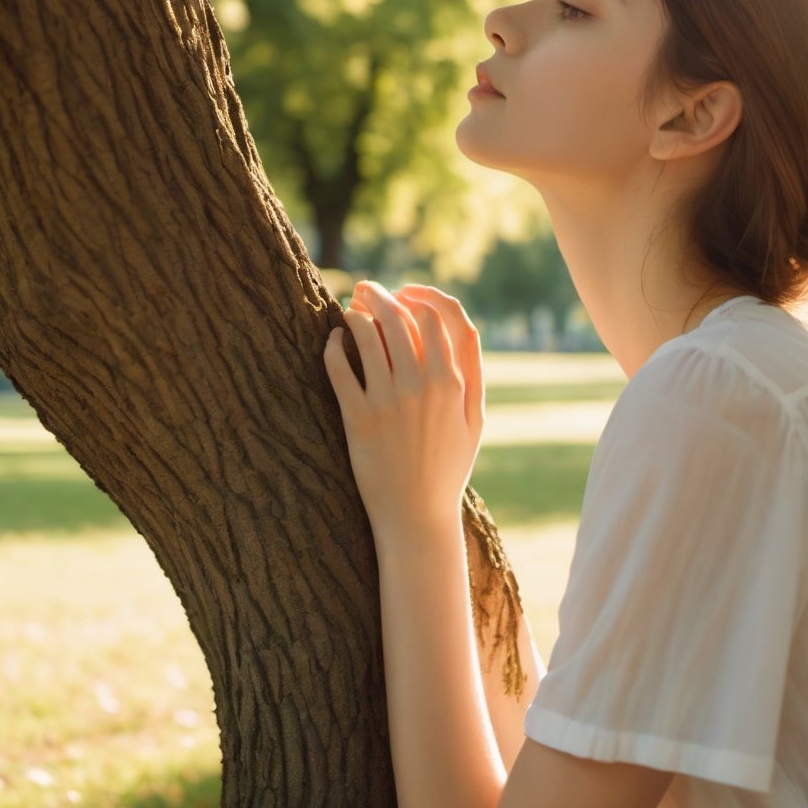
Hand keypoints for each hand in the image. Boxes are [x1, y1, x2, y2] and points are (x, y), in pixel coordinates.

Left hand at [324, 281, 485, 542]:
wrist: (417, 516)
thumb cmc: (447, 466)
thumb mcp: (474, 419)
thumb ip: (471, 373)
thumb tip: (460, 327)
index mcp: (454, 382)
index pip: (439, 316)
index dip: (421, 296)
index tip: (406, 294)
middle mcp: (423, 385)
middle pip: (400, 317)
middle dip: (380, 295)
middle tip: (366, 290)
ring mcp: (389, 401)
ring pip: (368, 335)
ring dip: (355, 313)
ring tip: (348, 311)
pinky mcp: (359, 418)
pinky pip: (340, 366)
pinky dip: (333, 345)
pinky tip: (333, 340)